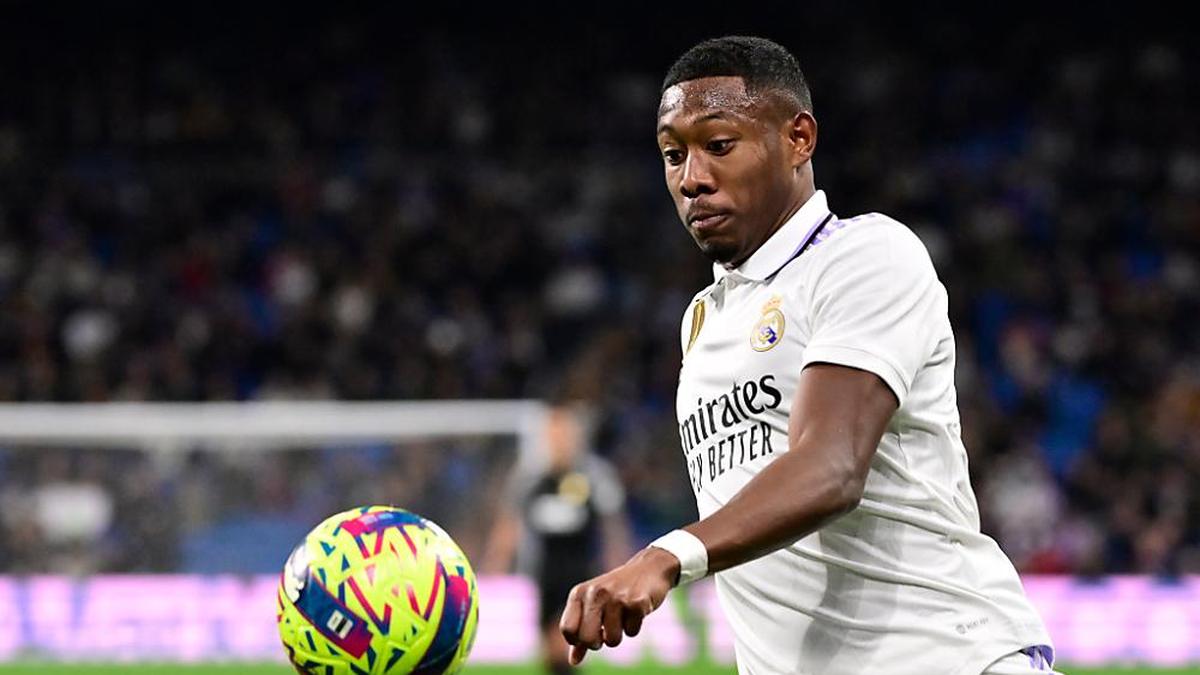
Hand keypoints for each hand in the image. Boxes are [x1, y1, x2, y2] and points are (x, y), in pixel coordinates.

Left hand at [559, 547, 679, 664]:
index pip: (567, 629)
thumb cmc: (616, 591)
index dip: (577, 640)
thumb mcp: (594, 606)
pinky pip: (631, 632)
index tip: (588, 636)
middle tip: (605, 633)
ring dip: (619, 635)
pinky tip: (635, 611)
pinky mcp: (637, 603)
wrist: (648, 568)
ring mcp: (616, 598)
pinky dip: (634, 627)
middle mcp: (595, 594)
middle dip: (597, 644)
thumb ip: (581, 632)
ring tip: (622, 617)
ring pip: (612, 640)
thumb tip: (573, 662)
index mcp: (580, 593)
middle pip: (587, 639)